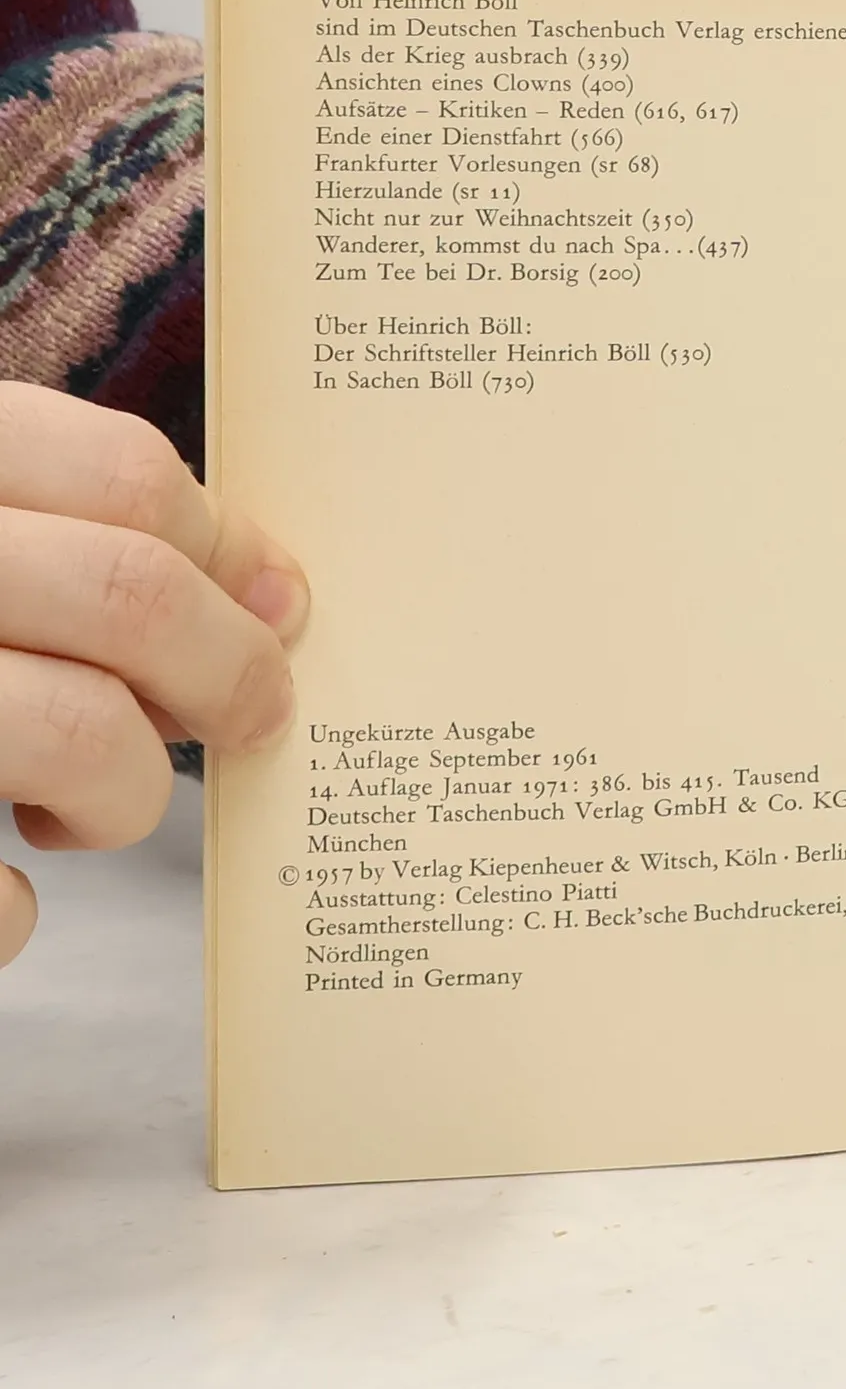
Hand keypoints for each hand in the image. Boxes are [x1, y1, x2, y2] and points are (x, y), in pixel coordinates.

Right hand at [0, 384, 307, 968]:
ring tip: (79, 809)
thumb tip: (275, 599)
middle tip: (249, 718)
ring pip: (81, 738)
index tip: (275, 608)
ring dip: (122, 794)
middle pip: (128, 595)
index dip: (228, 549)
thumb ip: (63, 532)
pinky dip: (12, 911)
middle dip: (226, 672)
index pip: (120, 476)